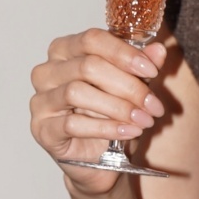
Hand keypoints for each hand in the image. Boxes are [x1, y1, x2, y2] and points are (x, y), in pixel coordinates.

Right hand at [29, 30, 167, 193]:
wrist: (99, 159)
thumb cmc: (109, 117)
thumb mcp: (131, 89)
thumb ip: (141, 68)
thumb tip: (158, 50)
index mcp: (65, 50)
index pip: (92, 39)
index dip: (124, 53)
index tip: (152, 71)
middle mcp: (47, 72)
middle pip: (87, 66)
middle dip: (128, 86)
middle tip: (153, 104)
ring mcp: (40, 101)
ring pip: (77, 92)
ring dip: (118, 107)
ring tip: (143, 120)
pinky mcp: (42, 129)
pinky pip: (72, 124)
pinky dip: (106, 128)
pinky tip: (129, 132)